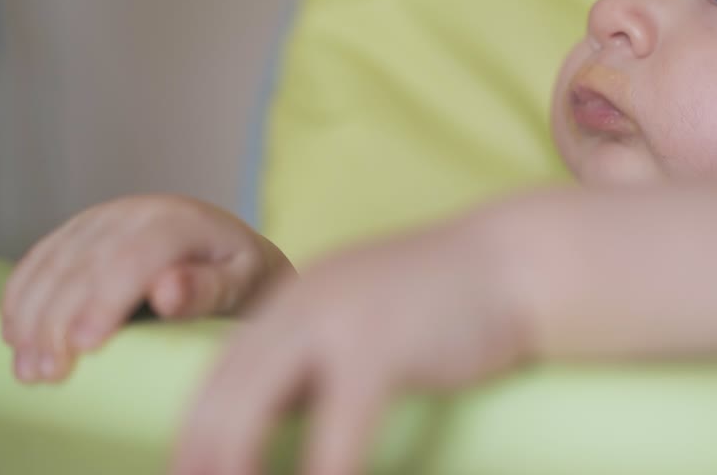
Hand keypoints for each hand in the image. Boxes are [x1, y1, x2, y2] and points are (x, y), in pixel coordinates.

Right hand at [0, 194, 294, 382]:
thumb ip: (208, 289)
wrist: (233, 252)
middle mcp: (136, 212)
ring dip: (32, 318)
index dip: (103, 302)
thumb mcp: (245, 284)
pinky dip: (22, 298)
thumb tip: (167, 292)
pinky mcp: (82, 231)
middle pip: (83, 265)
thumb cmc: (244, 277)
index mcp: (180, 221)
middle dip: (58, 321)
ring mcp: (104, 218)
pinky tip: (15, 336)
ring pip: (53, 264)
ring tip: (29, 370)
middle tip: (48, 375)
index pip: (131, 258)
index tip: (84, 348)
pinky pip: (41, 259)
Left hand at [173, 216, 525, 474]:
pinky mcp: (381, 346)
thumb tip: (280, 424)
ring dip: (238, 468)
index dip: (195, 436)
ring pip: (251, 409)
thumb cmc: (453, 302)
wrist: (521, 262)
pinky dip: (322, 471)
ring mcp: (337, 321)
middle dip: (202, 458)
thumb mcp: (369, 321)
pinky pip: (335, 429)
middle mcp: (301, 304)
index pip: (218, 375)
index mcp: (294, 299)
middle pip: (221, 394)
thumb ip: (324, 362)